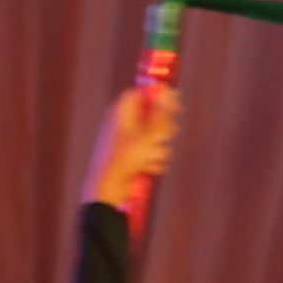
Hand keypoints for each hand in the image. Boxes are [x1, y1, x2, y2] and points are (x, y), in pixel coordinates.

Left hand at [88, 78, 182, 210]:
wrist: (108, 188)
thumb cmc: (123, 159)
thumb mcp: (148, 135)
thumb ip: (161, 114)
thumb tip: (170, 93)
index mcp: (122, 112)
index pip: (142, 93)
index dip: (159, 97)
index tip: (174, 105)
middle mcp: (124, 123)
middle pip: (152, 116)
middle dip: (162, 129)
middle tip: (165, 136)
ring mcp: (128, 140)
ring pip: (155, 137)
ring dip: (158, 149)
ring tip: (150, 158)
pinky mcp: (132, 156)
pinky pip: (151, 153)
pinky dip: (152, 160)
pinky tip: (146, 168)